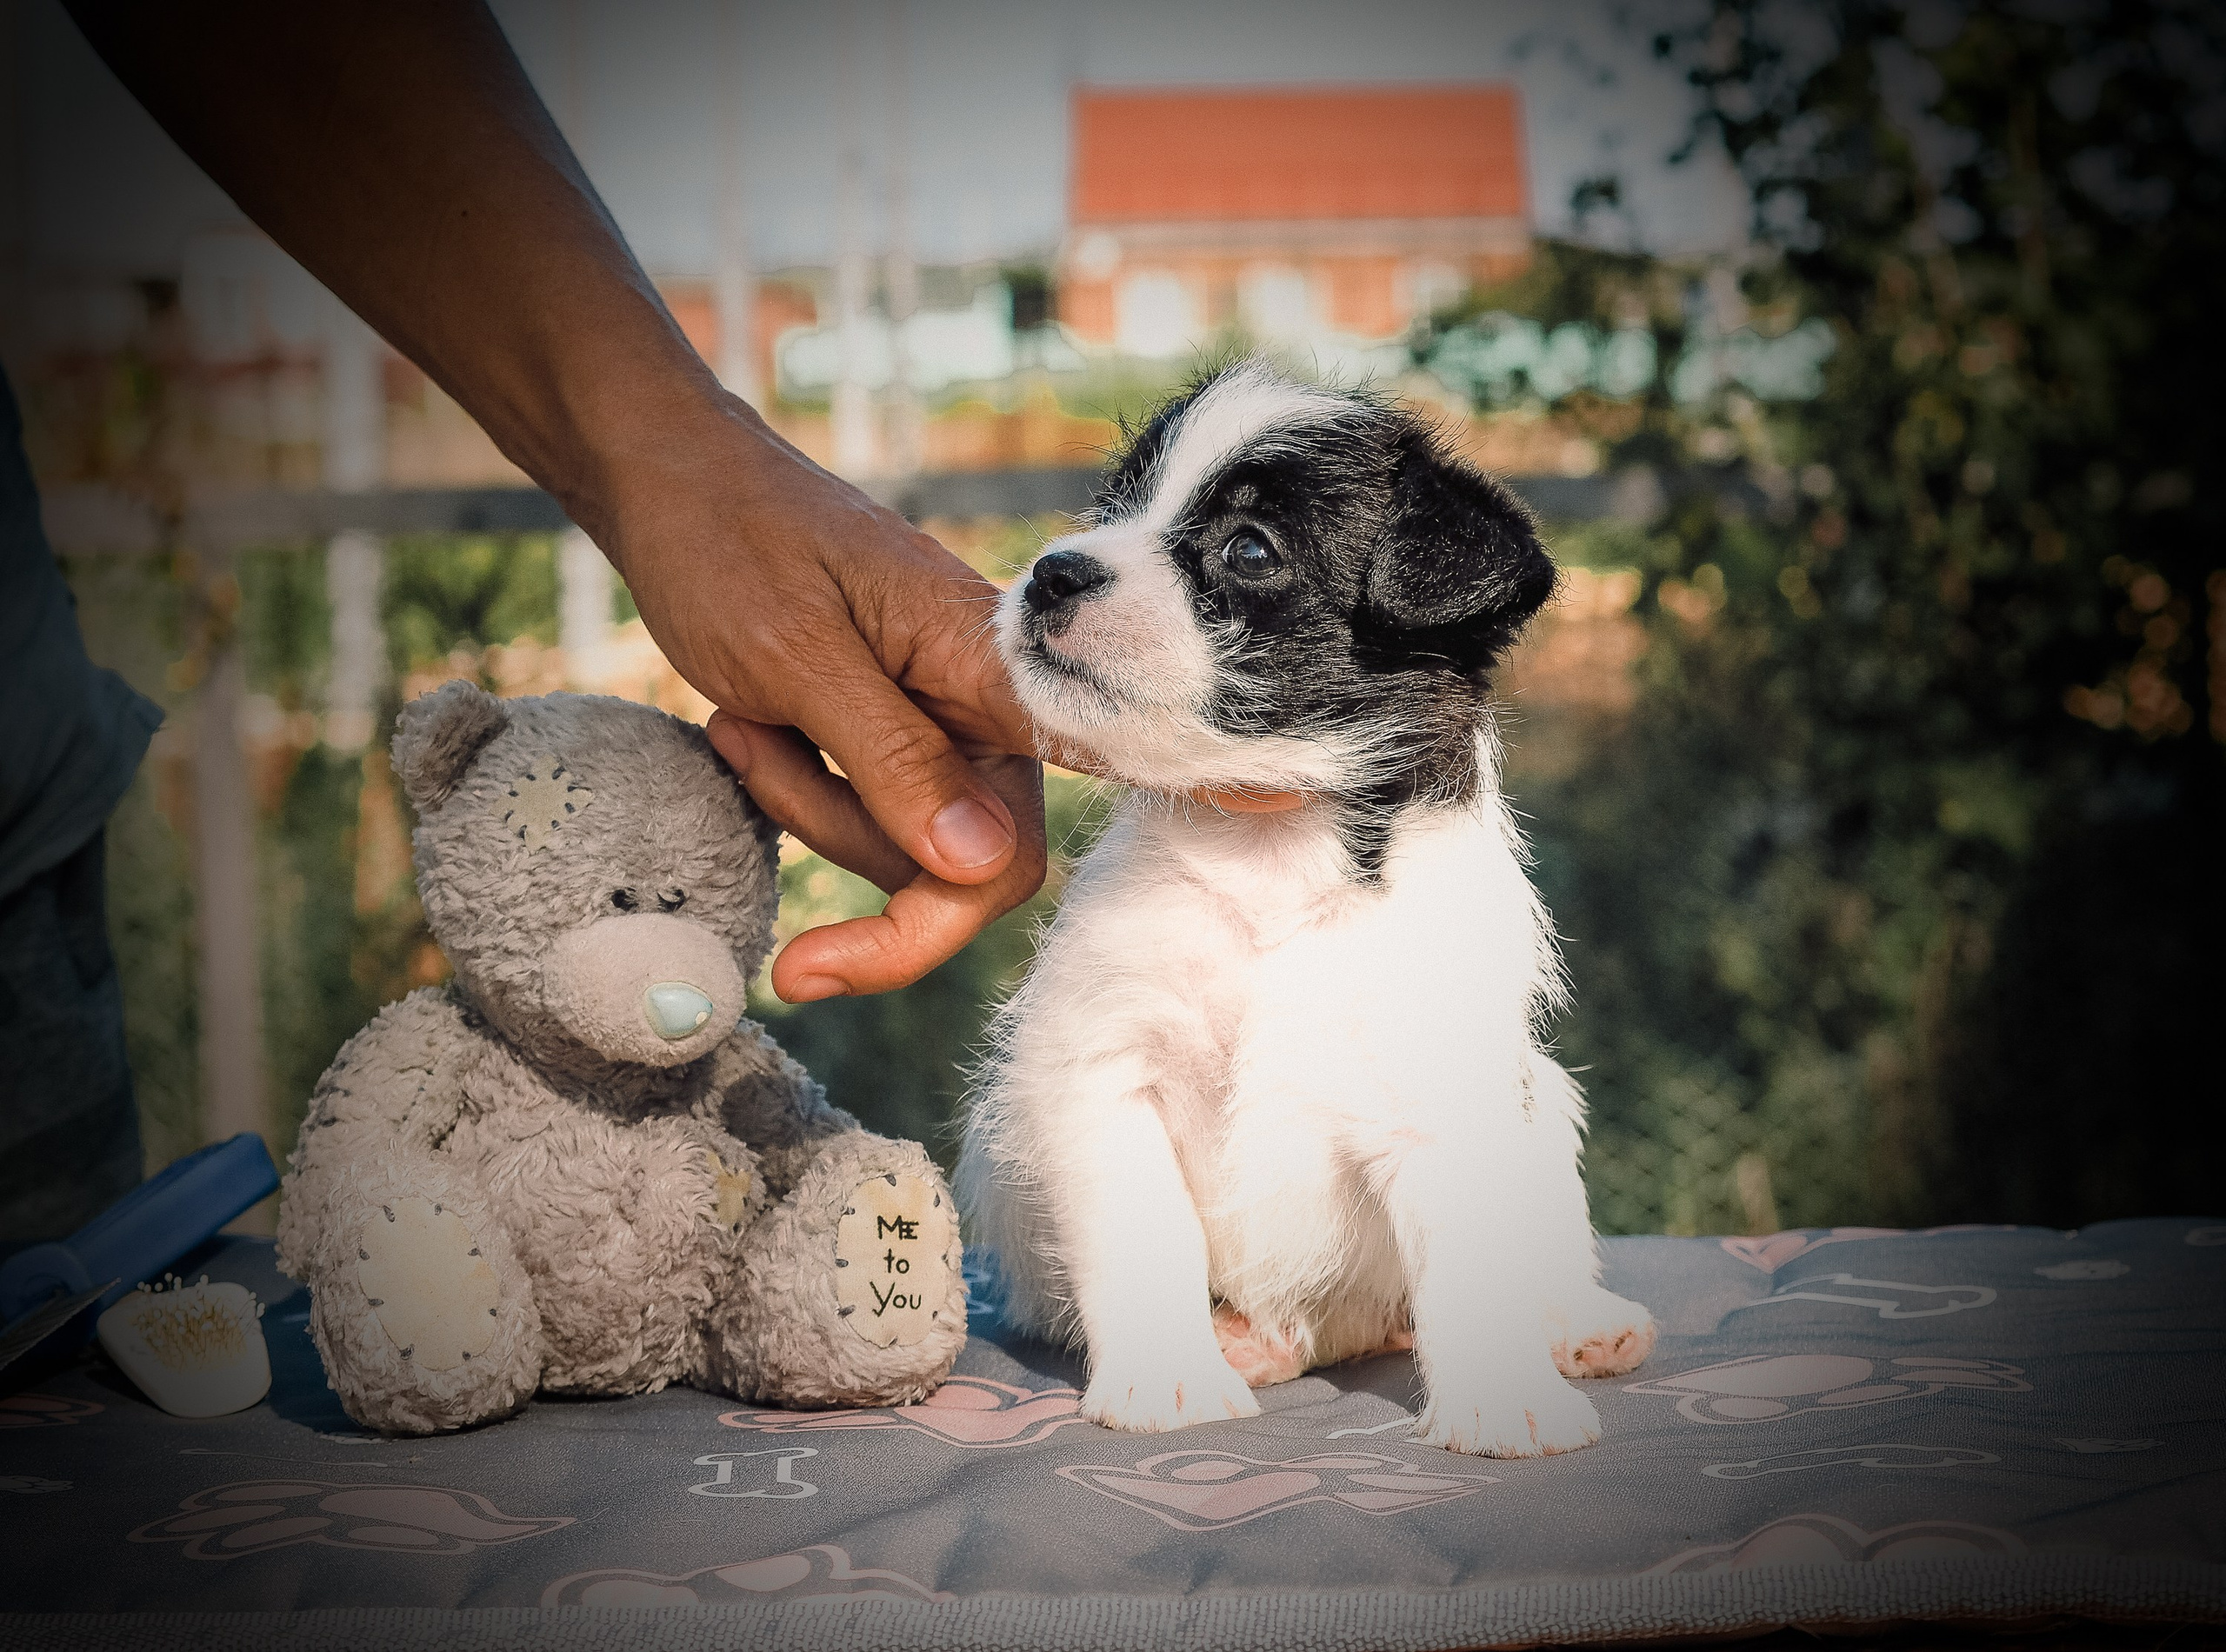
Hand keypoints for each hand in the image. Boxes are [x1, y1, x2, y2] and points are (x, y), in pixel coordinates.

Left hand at [598, 399, 1046, 1001]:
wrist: (670, 475)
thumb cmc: (730, 539)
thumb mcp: (795, 655)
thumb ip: (893, 760)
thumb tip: (982, 868)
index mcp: (988, 667)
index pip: (1017, 833)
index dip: (952, 909)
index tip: (829, 964)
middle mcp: (985, 700)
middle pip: (964, 860)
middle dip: (851, 862)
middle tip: (752, 822)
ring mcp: (941, 716)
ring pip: (905, 842)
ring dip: (808, 810)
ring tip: (738, 721)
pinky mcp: (895, 726)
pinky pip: (867, 809)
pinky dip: (799, 790)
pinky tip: (746, 721)